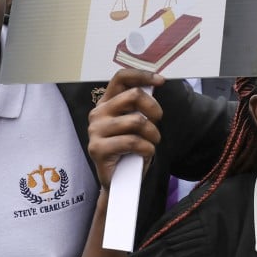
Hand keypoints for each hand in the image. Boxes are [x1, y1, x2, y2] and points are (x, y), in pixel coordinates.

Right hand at [87, 68, 164, 191]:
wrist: (120, 181)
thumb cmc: (131, 150)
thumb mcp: (137, 123)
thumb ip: (140, 104)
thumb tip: (156, 82)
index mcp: (107, 103)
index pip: (121, 78)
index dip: (142, 75)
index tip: (160, 80)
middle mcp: (98, 113)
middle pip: (134, 96)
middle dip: (154, 108)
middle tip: (158, 122)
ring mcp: (95, 130)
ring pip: (136, 121)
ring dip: (153, 133)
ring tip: (151, 142)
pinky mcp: (98, 148)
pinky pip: (132, 142)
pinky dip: (147, 148)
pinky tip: (146, 153)